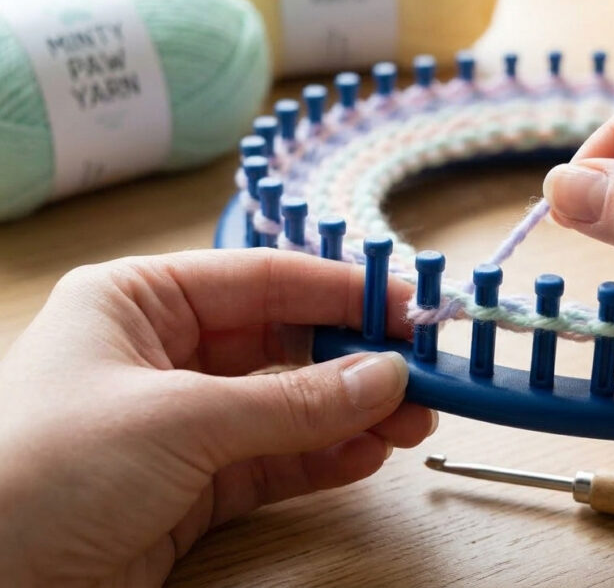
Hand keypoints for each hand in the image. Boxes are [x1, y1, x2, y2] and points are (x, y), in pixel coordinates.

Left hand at [0, 249, 434, 585]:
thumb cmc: (36, 474)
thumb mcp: (176, 421)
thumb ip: (291, 402)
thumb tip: (385, 375)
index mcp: (138, 302)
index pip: (262, 280)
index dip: (340, 292)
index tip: (408, 307)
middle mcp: (162, 354)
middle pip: (283, 344)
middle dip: (354, 361)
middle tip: (421, 375)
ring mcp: (180, 423)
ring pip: (287, 406)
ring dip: (351, 414)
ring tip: (411, 421)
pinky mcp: (190, 486)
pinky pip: (274, 461)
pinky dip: (324, 459)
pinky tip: (368, 455)